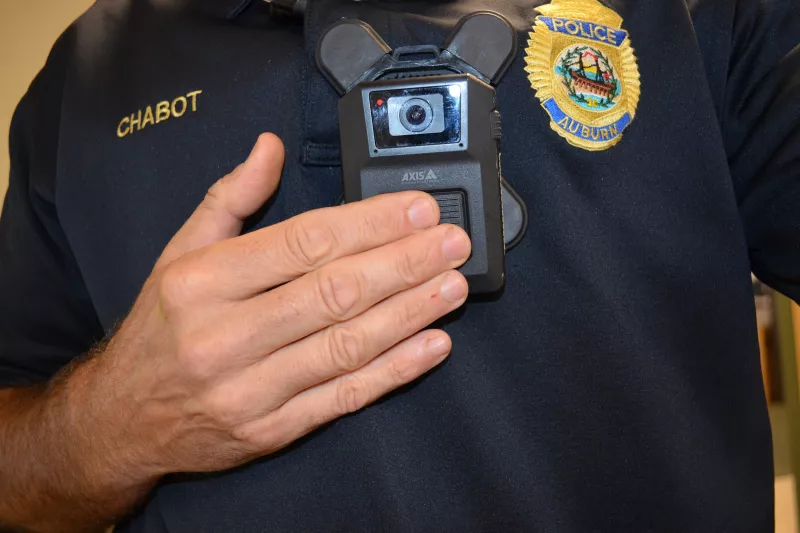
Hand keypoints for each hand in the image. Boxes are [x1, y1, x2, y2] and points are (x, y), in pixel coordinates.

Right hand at [87, 133, 470, 476]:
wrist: (125, 418)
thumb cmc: (161, 327)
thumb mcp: (178, 253)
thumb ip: (229, 198)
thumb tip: (269, 146)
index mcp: (202, 282)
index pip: (302, 243)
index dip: (368, 224)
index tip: (416, 209)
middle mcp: (224, 336)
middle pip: (333, 293)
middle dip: (402, 263)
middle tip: (451, 242)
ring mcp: (250, 390)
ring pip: (346, 345)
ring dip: (409, 313)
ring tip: (453, 285)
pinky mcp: (272, 430)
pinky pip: (343, 397)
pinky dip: (394, 371)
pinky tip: (432, 345)